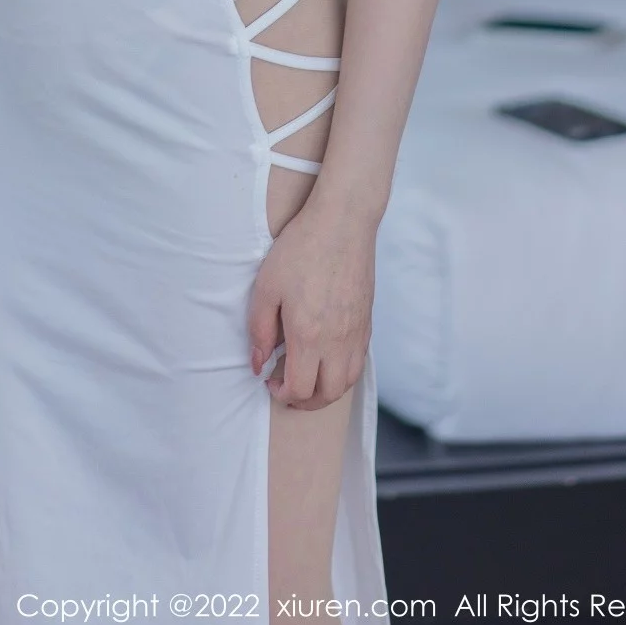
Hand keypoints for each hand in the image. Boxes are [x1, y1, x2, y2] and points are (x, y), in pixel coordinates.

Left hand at [248, 200, 374, 410]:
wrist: (342, 223)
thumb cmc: (301, 249)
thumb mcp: (267, 286)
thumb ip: (260, 330)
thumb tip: (258, 364)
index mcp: (309, 336)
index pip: (300, 389)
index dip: (282, 394)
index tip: (270, 381)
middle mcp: (337, 342)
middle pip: (328, 394)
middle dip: (305, 401)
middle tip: (288, 388)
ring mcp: (356, 333)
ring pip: (348, 382)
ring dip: (327, 390)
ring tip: (308, 378)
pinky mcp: (367, 321)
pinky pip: (359, 361)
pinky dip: (343, 372)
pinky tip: (327, 357)